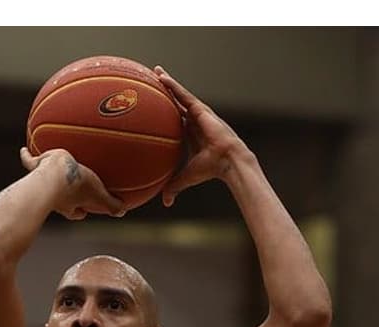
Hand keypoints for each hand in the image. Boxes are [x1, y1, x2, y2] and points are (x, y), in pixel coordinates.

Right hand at [20, 147, 125, 220]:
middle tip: (67, 190)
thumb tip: (124, 211)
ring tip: (44, 166)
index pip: (76, 211)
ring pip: (44, 180)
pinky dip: (26, 155)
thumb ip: (110, 204)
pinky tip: (24, 149)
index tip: (82, 212)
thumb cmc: (77, 187)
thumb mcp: (98, 195)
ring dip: (45, 176)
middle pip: (60, 199)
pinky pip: (30, 161)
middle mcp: (56, 195)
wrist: (55, 176)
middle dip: (63, 198)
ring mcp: (44, 182)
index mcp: (71, 202)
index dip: (79, 212)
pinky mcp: (36, 167)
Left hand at [154, 66, 247, 207]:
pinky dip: (172, 86)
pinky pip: (183, 94)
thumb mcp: (186, 178)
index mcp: (191, 133)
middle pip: (176, 102)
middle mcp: (194, 120)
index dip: (165, 112)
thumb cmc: (210, 170)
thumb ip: (173, 187)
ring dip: (167, 83)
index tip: (154, 107)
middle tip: (152, 81)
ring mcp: (198, 113)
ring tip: (155, 71)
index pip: (175, 120)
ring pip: (179, 94)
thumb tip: (164, 202)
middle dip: (166, 92)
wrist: (227, 162)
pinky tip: (161, 77)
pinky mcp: (201, 109)